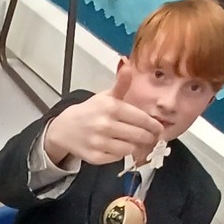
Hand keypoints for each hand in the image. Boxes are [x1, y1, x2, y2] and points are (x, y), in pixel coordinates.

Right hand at [42, 66, 164, 167]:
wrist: (65, 128)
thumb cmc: (90, 111)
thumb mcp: (106, 96)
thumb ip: (121, 84)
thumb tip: (128, 65)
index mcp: (111, 107)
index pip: (142, 119)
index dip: (153, 125)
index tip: (158, 128)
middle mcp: (105, 125)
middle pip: (139, 136)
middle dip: (148, 138)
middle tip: (150, 137)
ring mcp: (100, 142)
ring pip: (130, 149)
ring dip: (134, 146)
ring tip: (133, 142)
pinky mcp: (95, 157)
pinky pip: (117, 158)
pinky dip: (120, 154)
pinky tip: (117, 147)